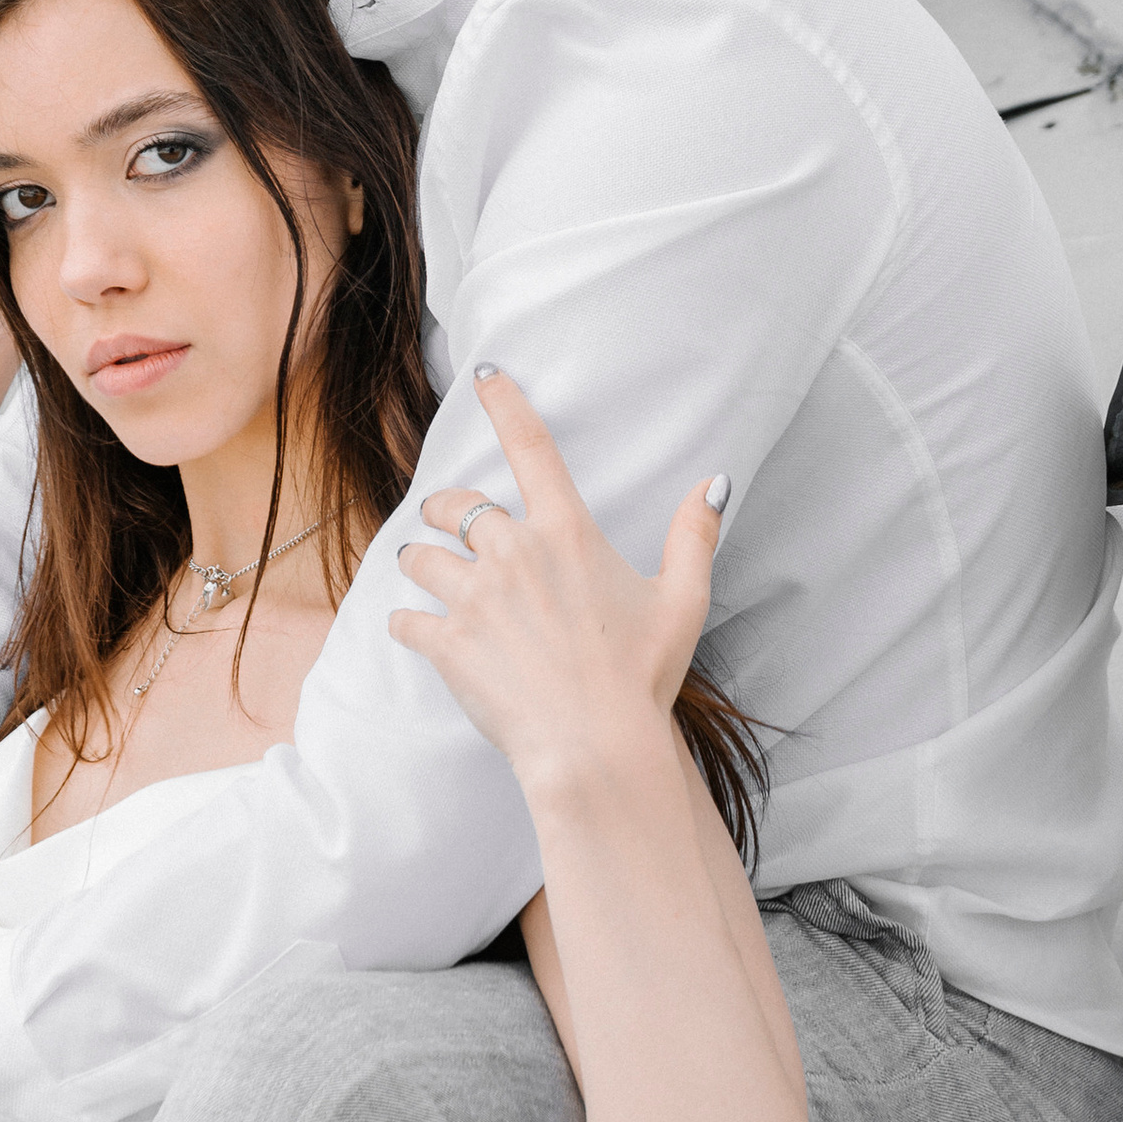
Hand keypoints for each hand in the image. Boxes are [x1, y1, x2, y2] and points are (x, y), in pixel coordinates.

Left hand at [390, 368, 729, 793]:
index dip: (505, 402)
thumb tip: (716, 481)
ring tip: (420, 571)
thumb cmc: (641, 676)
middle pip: (455, 504)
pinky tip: (412, 629)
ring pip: (420, 557)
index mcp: (567, 533)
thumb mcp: (682, 600)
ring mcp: (475, 597)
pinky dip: (406, 621)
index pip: (532, 448)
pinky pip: (406, 618)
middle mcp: (514, 552)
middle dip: (444, 509)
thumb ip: (695, 535)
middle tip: (441, 521)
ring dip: (417, 561)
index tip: (483, 375)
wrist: (594, 746)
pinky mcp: (447, 643)